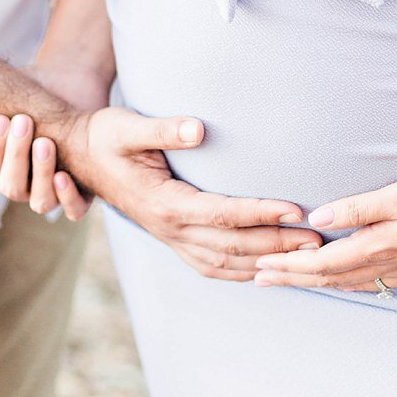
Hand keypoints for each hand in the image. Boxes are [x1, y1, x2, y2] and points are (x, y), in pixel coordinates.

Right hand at [0, 108, 323, 279]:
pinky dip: (241, 271)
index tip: (295, 209)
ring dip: (266, 260)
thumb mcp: (127, 125)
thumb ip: (162, 129)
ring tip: (305, 254)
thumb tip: (197, 129)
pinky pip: (211, 265)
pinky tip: (264, 269)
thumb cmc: (104, 135)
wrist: (77, 155)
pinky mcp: (170, 238)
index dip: (260, 213)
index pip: (221, 214)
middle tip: (318, 238)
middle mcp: (168, 227)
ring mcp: (169, 237)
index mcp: (162, 203)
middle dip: (277, 243)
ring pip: (225, 261)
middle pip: (232, 245)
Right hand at [0, 114, 91, 218]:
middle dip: (15, 154)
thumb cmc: (22, 105)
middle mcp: (26, 187)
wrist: (64, 86)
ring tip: (44, 142)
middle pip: (12, 188)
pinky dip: (67, 197)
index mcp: (1, 172)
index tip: (0, 118)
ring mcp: (53, 190)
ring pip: (41, 203)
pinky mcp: (83, 189)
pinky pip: (74, 210)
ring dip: (40, 173)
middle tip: (23, 121)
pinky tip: (62, 175)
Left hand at [252, 163, 396, 292]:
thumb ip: (359, 207)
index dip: (290, 266)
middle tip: (260, 279)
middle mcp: (394, 264)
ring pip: (356, 283)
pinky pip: (381, 284)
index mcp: (382, 244)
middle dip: (295, 279)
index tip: (261, 265)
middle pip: (333, 277)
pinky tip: (348, 283)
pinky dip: (354, 284)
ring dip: (322, 284)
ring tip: (294, 283)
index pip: (324, 262)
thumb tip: (317, 219)